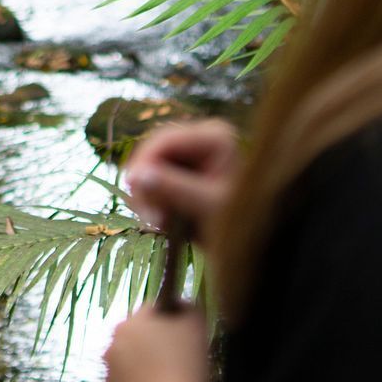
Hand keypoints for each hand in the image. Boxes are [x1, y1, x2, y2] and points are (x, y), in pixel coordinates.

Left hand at [105, 303, 232, 381]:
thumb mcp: (196, 325)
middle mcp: (111, 348)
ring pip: (130, 367)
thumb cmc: (185, 367)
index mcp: (129, 325)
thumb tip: (180, 304)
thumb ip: (187, 307)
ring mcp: (108, 379)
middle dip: (155, 346)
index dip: (171, 321)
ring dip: (146, 371)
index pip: (152, 312)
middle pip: (137, 339)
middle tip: (179, 361)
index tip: (185, 336)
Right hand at [123, 119, 240, 242]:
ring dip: (147, 195)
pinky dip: (151, 199)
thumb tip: (136, 177)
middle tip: (148, 217)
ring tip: (158, 223)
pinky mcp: (181, 168)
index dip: (144, 162)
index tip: (132, 189)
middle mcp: (202, 137)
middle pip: (154, 151)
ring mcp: (190, 152)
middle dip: (146, 183)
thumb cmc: (239, 226)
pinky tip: (160, 219)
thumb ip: (174, 190)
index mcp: (216, 137)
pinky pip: (152, 178)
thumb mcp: (207, 208)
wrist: (249, 244)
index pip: (166, 140)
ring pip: (149, 166)